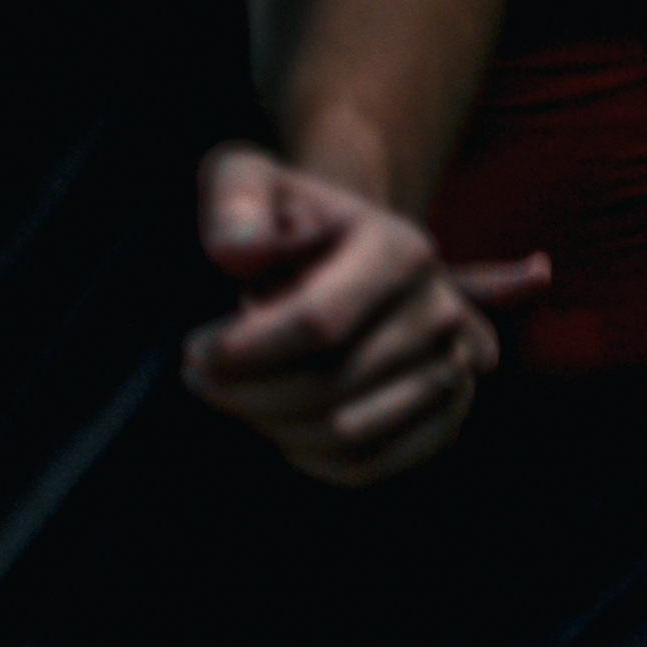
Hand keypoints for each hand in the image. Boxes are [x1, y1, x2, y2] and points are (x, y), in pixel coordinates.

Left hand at [184, 148, 540, 486]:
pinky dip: (311, 460)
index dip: (249, 350)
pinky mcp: (442, 418)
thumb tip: (236, 251)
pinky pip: (370, 467)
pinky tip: (276, 427)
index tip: (196, 354)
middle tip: (198, 377)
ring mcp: (449, 369)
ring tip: (235, 396)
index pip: (320, 321)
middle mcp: (438, 312)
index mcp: (401, 249)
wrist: (344, 250)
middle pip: (330, 385)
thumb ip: (235, 200)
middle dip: (247, 393)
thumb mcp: (248, 179)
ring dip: (273, 425)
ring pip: (347, 432)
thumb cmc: (286, 218)